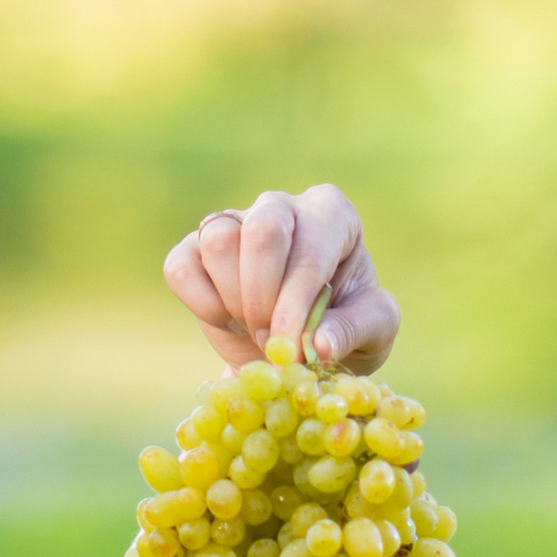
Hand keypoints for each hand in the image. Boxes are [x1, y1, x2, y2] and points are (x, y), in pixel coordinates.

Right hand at [163, 185, 399, 377]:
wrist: (303, 342)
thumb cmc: (346, 326)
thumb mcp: (375, 332)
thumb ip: (354, 331)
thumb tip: (317, 344)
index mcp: (330, 214)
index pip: (307, 247)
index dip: (295, 302)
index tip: (290, 349)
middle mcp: (281, 207)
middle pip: (261, 229)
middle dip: (263, 298)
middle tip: (273, 342)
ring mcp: (234, 222)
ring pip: (218, 241)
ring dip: (234, 301)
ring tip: (257, 330)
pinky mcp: (195, 248)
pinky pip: (181, 266)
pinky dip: (201, 303)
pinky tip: (228, 321)